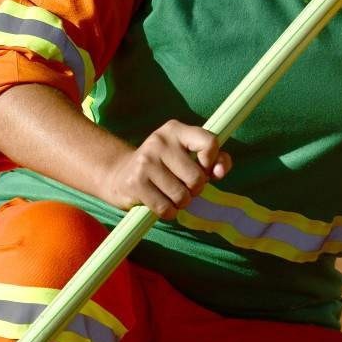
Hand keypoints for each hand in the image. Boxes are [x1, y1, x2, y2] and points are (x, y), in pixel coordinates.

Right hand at [100, 120, 230, 219]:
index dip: (213, 162)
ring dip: (182, 202)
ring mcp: (145, 161)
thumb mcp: (189, 155)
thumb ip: (215, 159)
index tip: (205, 169)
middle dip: (196, 189)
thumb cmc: (167, 165)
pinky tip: (162, 203)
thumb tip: (220, 172)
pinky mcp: (135, 182)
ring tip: (172, 194)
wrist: (121, 174)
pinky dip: (169, 212)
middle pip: (197, 178)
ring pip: (182, 196)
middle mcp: (160, 141)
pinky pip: (166, 208)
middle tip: (184, 185)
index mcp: (176, 130)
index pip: (209, 142)